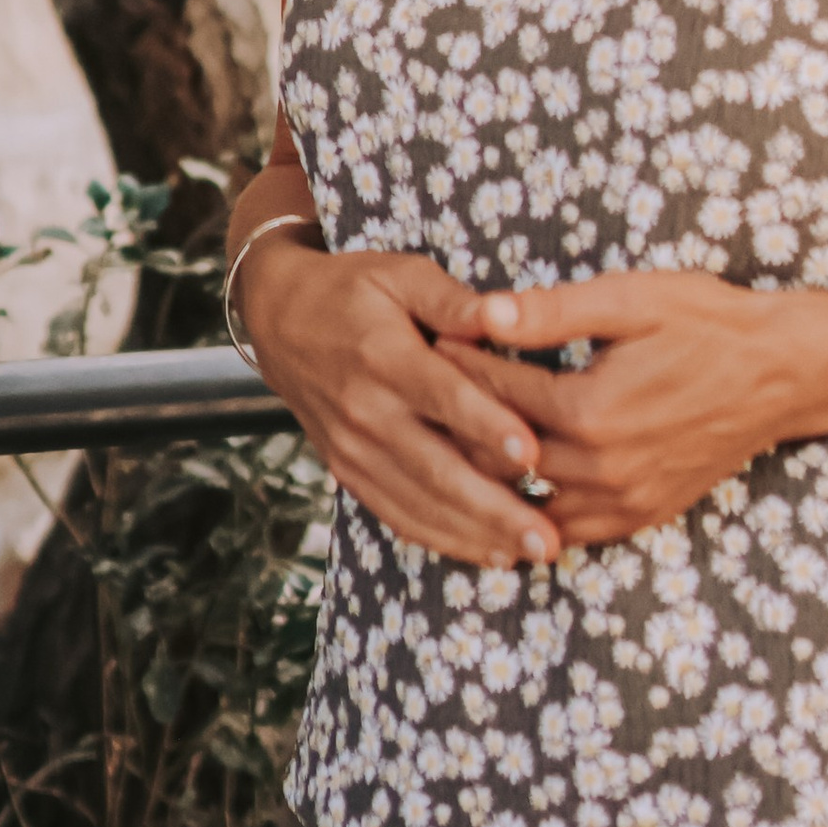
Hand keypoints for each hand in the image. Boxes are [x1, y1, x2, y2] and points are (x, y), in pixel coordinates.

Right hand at [239, 237, 560, 568]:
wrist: (279, 318)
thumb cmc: (352, 291)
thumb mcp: (399, 273)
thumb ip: (452, 300)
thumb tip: (503, 314)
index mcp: (383, 354)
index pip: (441, 396)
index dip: (486, 425)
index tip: (531, 452)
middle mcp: (365, 409)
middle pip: (435, 467)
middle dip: (495, 508)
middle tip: (549, 537)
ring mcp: (352, 448)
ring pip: (420, 502)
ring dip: (478, 535)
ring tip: (533, 553)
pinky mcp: (347, 471)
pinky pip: (397, 514)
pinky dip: (444, 539)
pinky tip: (489, 552)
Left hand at [434, 270, 804, 545]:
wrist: (781, 373)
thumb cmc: (706, 323)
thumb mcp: (627, 299)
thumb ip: (550, 312)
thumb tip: (483, 312)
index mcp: (590, 411)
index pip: (496, 394)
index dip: (456, 364)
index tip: (426, 343)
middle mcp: (603, 468)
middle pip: (500, 456)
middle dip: (457, 424)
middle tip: (422, 397)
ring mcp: (625, 500)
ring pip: (528, 502)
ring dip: (489, 474)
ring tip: (451, 442)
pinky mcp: (644, 514)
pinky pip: (571, 530)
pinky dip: (533, 513)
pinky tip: (507, 494)